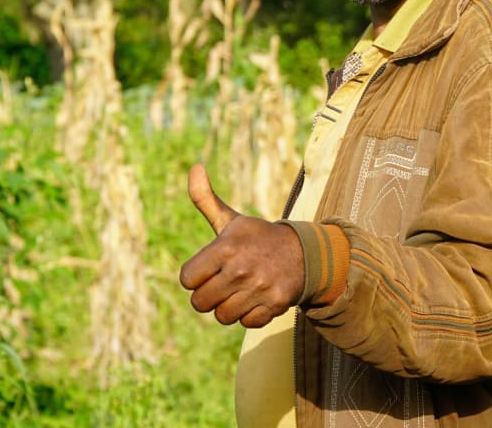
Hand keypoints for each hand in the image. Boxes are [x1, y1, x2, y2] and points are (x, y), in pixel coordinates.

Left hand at [178, 164, 304, 327]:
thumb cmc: (258, 238)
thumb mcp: (232, 220)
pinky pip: (247, 323)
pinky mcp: (275, 305)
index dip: (195, 276)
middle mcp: (241, 269)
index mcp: (226, 247)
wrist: (304, 252)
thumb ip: (205, 199)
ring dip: (229, 307)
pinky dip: (250, 315)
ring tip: (241, 291)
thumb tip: (194, 167)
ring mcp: (259, 288)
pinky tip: (258, 298)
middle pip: (200, 303)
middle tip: (225, 282)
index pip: (187, 279)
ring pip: (222, 316)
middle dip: (209, 295)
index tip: (210, 268)